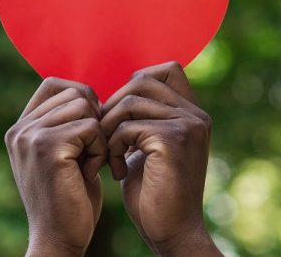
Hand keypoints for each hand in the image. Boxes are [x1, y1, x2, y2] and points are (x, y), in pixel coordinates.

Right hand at [5, 77, 106, 256]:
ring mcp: (30, 136)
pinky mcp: (47, 147)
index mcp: (21, 128)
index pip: (53, 83)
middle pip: (74, 92)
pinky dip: (100, 149)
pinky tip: (91, 173)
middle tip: (93, 151)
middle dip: (94, 118)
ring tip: (90, 163)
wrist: (59, 239)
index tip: (92, 126)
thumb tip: (88, 94)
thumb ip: (64, 124)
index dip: (81, 96)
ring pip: (84, 106)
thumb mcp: (62, 155)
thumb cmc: (69, 198)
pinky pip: (91, 127)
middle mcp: (20, 128)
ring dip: (98, 135)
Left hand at [100, 62, 221, 255]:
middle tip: (103, 135)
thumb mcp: (147, 145)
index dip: (135, 81)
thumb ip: (142, 118)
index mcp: (190, 112)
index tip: (119, 114)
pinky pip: (126, 127)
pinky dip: (111, 147)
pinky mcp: (172, 141)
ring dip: (108, 128)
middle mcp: (194, 114)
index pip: (166, 68)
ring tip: (107, 155)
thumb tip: (115, 94)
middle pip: (141, 80)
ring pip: (128, 102)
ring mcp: (186, 125)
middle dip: (113, 105)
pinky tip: (117, 170)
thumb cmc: (153, 190)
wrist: (170, 230)